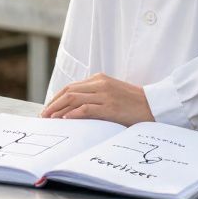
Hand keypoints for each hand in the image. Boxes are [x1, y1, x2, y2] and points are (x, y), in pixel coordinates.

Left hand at [39, 73, 155, 125]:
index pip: (71, 87)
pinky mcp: (110, 107)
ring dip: (58, 109)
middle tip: (43, 115)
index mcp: (100, 79)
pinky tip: (64, 119)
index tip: (48, 108)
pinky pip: (85, 109)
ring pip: (74, 99)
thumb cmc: (134, 102)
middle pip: (69, 91)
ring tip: (49, 119)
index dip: (57, 98)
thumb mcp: (113, 93)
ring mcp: (105, 95)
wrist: (154, 105)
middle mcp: (100, 84)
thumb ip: (96, 95)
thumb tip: (74, 108)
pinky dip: (72, 114)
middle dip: (53, 104)